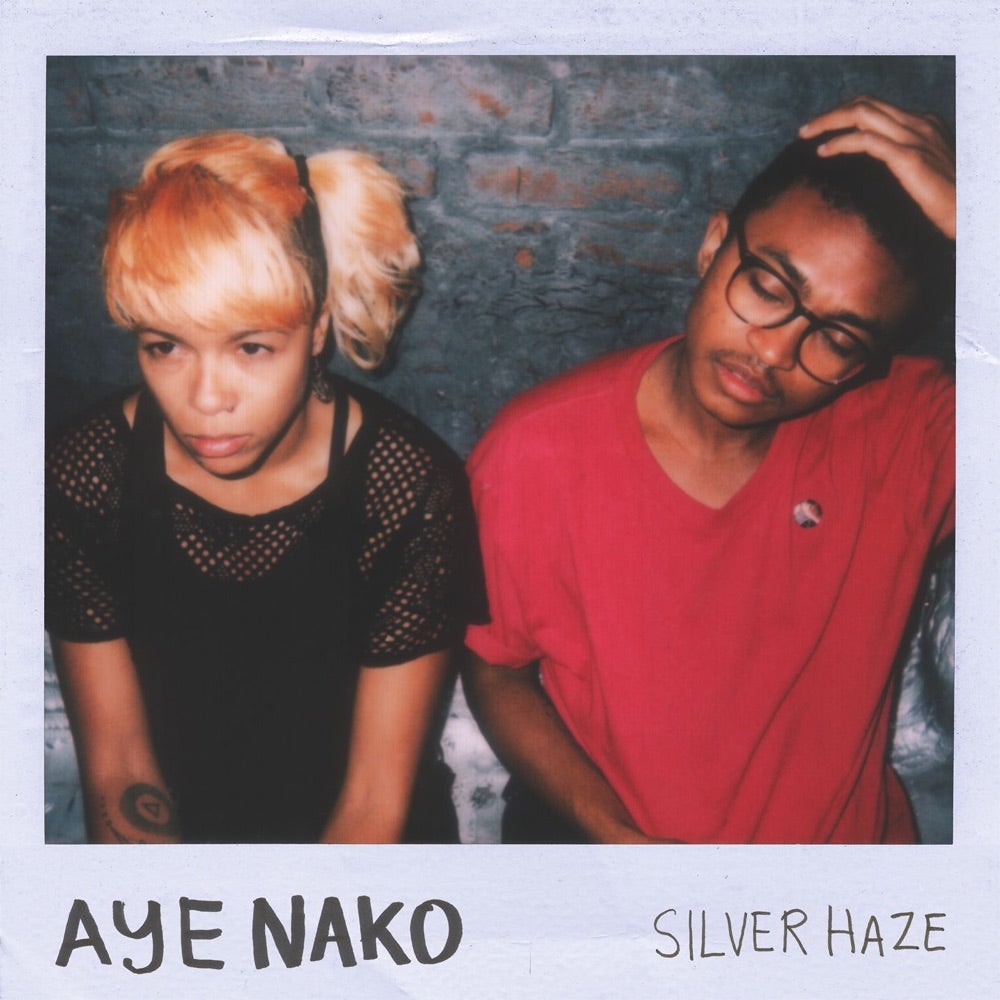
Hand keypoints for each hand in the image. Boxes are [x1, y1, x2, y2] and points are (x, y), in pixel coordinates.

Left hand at [799, 95, 954, 239]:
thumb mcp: (919, 174)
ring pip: (862, 114)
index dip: (844, 113)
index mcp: (921, 124)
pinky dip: (840, 143)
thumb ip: (897, 163)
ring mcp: (915, 138)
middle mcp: (918, 124)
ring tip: (806, 136)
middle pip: (865, 103)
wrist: (970, 214)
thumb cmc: (943, 202)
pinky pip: (866, 141)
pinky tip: (823, 152)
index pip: (876, 105)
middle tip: (805, 130)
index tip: (821, 128)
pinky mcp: (909, 158)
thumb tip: (866, 172)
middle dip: (830, 114)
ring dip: (828, 122)